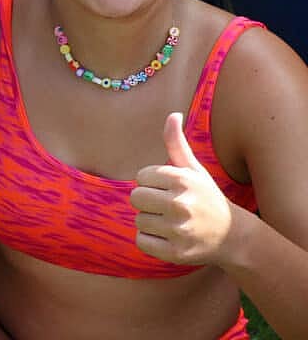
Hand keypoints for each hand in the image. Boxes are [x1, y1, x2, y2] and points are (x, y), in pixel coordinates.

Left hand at [130, 112, 234, 264]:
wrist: (232, 236)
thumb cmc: (206, 197)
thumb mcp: (194, 169)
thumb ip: (176, 144)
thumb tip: (172, 115)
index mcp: (182, 180)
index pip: (141, 176)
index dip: (152, 183)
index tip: (170, 189)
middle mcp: (180, 204)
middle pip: (135, 198)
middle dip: (148, 201)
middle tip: (168, 206)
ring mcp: (178, 230)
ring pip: (139, 220)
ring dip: (151, 221)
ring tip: (173, 222)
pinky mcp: (175, 252)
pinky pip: (142, 241)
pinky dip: (151, 240)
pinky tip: (170, 237)